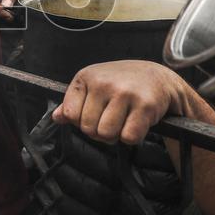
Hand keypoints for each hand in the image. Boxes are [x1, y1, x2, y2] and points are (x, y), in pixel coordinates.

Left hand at [52, 60, 188, 144]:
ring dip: (116, 135)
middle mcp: (103, 83)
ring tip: (124, 121)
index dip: (82, 121)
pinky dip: (133, 137)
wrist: (158, 77)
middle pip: (88, 129)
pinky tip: (137, 121)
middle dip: (100, 131)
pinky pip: (128, 138)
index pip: (70, 115)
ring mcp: (124, 93)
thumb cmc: (122, 83)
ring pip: (106, 134)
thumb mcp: (94, 85)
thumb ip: (73, 102)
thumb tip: (56, 117)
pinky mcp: (145, 105)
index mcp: (86, 77)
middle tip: (113, 119)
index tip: (94, 114)